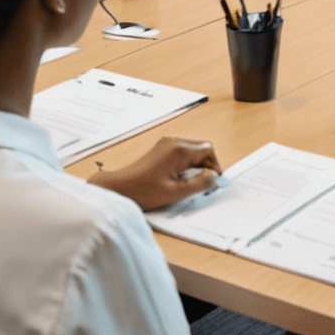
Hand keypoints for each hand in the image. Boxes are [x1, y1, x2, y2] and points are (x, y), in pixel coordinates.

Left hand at [88, 137, 220, 209]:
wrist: (119, 189)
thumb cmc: (143, 191)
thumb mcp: (175, 192)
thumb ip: (199, 184)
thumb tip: (213, 178)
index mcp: (179, 150)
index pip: (208, 150)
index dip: (215, 166)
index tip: (213, 181)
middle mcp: (173, 142)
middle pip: (201, 148)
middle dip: (206, 165)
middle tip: (204, 184)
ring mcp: (166, 144)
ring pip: (192, 150)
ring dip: (196, 165)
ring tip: (191, 183)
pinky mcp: (161, 150)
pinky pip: (182, 153)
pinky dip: (186, 164)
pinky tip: (180, 179)